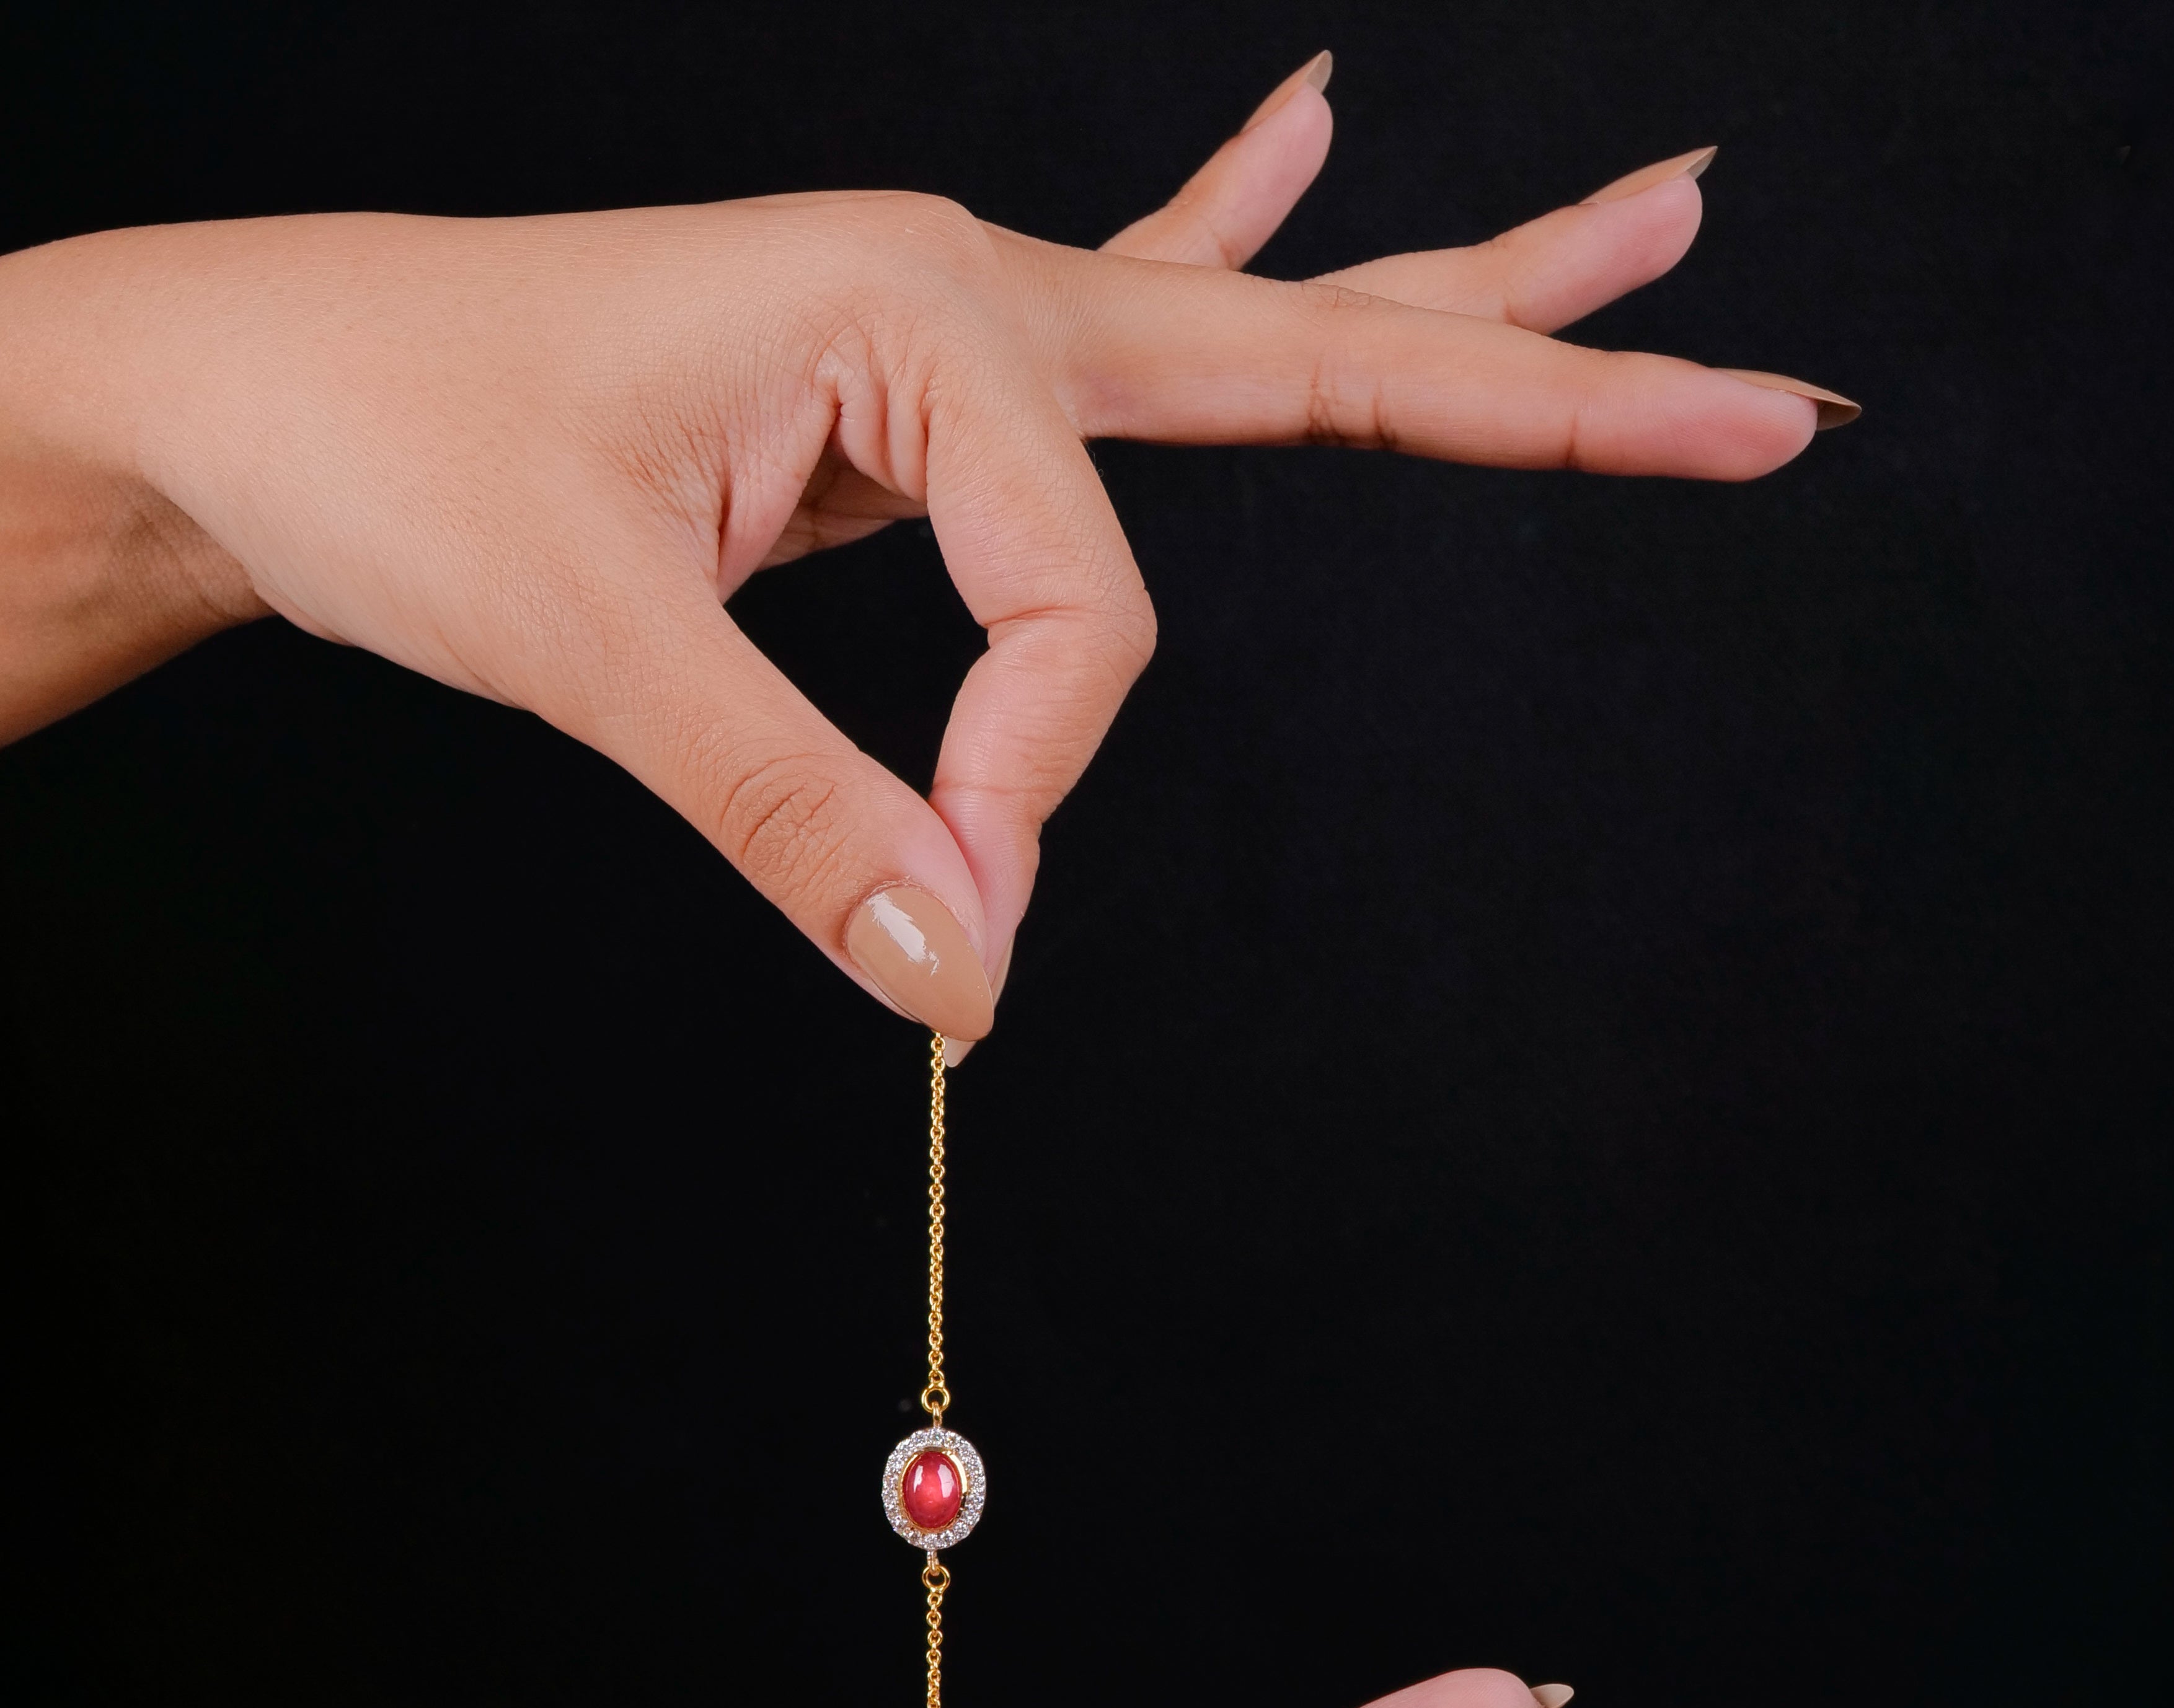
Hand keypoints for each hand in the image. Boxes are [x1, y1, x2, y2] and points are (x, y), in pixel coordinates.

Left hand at [0, 54, 1854, 1040]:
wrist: (263, 375)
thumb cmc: (395, 447)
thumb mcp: (591, 644)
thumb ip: (794, 814)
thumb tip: (965, 981)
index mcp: (927, 316)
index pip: (1096, 612)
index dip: (1033, 784)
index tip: (930, 900)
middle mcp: (977, 293)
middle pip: (1331, 346)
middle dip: (1555, 384)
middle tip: (1764, 399)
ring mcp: (965, 326)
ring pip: (1272, 316)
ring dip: (1468, 284)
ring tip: (1661, 223)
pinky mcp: (927, 383)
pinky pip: (1137, 312)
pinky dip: (1248, 223)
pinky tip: (1321, 116)